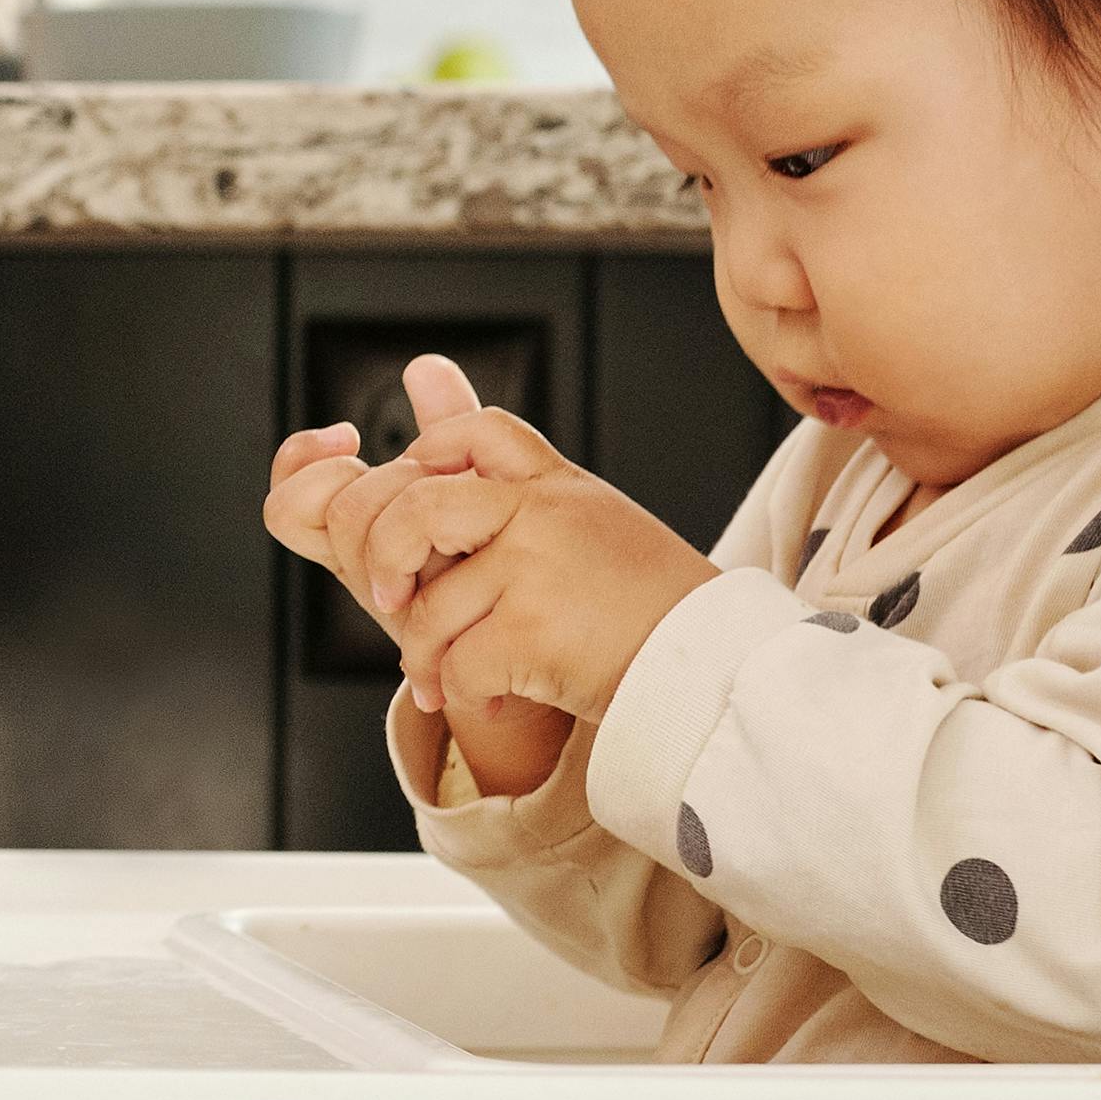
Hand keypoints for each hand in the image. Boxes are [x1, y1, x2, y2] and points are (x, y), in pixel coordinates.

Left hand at [362, 400, 712, 750]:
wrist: (717, 666)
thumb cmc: (651, 606)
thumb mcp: (595, 524)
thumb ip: (521, 492)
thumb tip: (430, 401)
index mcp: (559, 486)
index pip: (476, 431)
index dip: (425, 455)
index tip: (413, 507)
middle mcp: (545, 515)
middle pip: (417, 509)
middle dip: (383, 559)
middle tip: (389, 599)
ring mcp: (538, 568)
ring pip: (430, 611)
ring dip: (425, 660)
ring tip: (447, 680)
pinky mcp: (535, 631)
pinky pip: (458, 665)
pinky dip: (463, 695)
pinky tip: (495, 698)